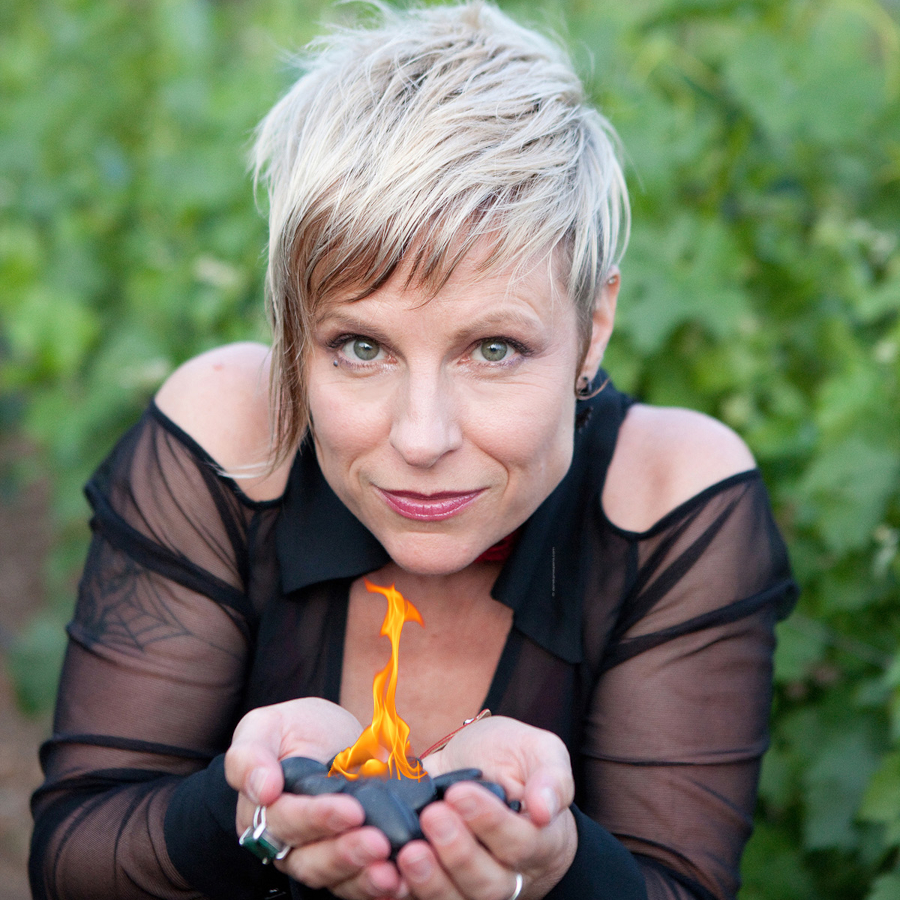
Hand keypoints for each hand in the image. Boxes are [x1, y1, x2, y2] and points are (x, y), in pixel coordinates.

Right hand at [225, 699, 401, 898]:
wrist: (330, 731)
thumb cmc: (294, 728)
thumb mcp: (266, 725)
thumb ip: (250, 754)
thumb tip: (262, 789)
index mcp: (262, 813)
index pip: (285, 822)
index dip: (316, 818)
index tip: (351, 810)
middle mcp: (288, 843)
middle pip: (310, 860)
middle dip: (345, 853)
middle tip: (377, 842)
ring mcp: (320, 854)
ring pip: (335, 878)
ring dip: (363, 876)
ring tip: (390, 871)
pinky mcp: (350, 859)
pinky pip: (358, 882)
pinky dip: (376, 886)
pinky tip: (399, 880)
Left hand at [398, 716, 576, 899]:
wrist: (483, 766)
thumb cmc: (514, 759)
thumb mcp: (539, 751)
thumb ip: (551, 776)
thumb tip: (545, 808)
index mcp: (540, 840)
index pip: (521, 843)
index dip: (491, 823)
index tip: (461, 792)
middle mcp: (507, 870)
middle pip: (487, 883)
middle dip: (458, 854)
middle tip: (433, 817)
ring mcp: (469, 880)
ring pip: (455, 899)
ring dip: (429, 880)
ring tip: (408, 852)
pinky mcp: (438, 879)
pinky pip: (421, 898)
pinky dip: (402, 890)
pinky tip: (386, 872)